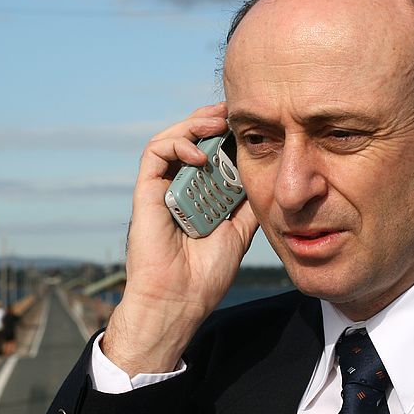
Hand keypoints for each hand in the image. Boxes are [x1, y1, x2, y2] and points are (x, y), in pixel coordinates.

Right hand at [102, 103, 258, 375]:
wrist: (180, 300)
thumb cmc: (207, 274)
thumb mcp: (240, 232)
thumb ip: (247, 204)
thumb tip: (267, 175)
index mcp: (200, 196)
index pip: (210, 154)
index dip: (225, 136)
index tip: (247, 124)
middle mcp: (179, 188)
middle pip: (191, 141)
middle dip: (210, 122)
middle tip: (231, 113)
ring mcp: (162, 189)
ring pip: (171, 140)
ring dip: (193, 125)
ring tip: (216, 124)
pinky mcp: (146, 192)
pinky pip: (155, 155)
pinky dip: (176, 145)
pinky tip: (199, 154)